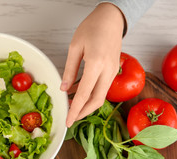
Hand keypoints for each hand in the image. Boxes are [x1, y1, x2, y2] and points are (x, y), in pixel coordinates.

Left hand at [61, 3, 123, 126]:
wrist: (112, 19)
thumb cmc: (92, 27)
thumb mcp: (75, 47)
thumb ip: (69, 70)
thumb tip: (64, 89)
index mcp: (96, 63)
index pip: (84, 94)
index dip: (75, 110)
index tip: (68, 121)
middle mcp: (107, 71)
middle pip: (96, 101)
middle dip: (83, 113)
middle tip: (70, 118)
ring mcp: (112, 72)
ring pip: (100, 96)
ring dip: (86, 104)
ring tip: (70, 106)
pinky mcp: (113, 71)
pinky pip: (101, 88)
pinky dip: (89, 94)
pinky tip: (76, 93)